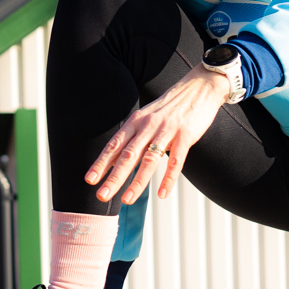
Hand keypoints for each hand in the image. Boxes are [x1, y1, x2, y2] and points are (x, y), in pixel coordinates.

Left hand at [85, 65, 227, 205]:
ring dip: (137, 182)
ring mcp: (167, 131)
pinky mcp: (185, 136)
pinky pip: (176, 161)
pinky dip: (168, 179)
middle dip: (114, 177)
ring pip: (149, 160)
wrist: (199, 88)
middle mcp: (148, 126)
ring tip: (127, 200)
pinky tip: (162, 194)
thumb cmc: (170, 108)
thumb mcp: (146, 118)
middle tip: (102, 196)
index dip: (101, 163)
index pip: (114, 145)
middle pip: (128, 155)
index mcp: (135, 122)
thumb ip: (132, 138)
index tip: (90, 180)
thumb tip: (114, 160)